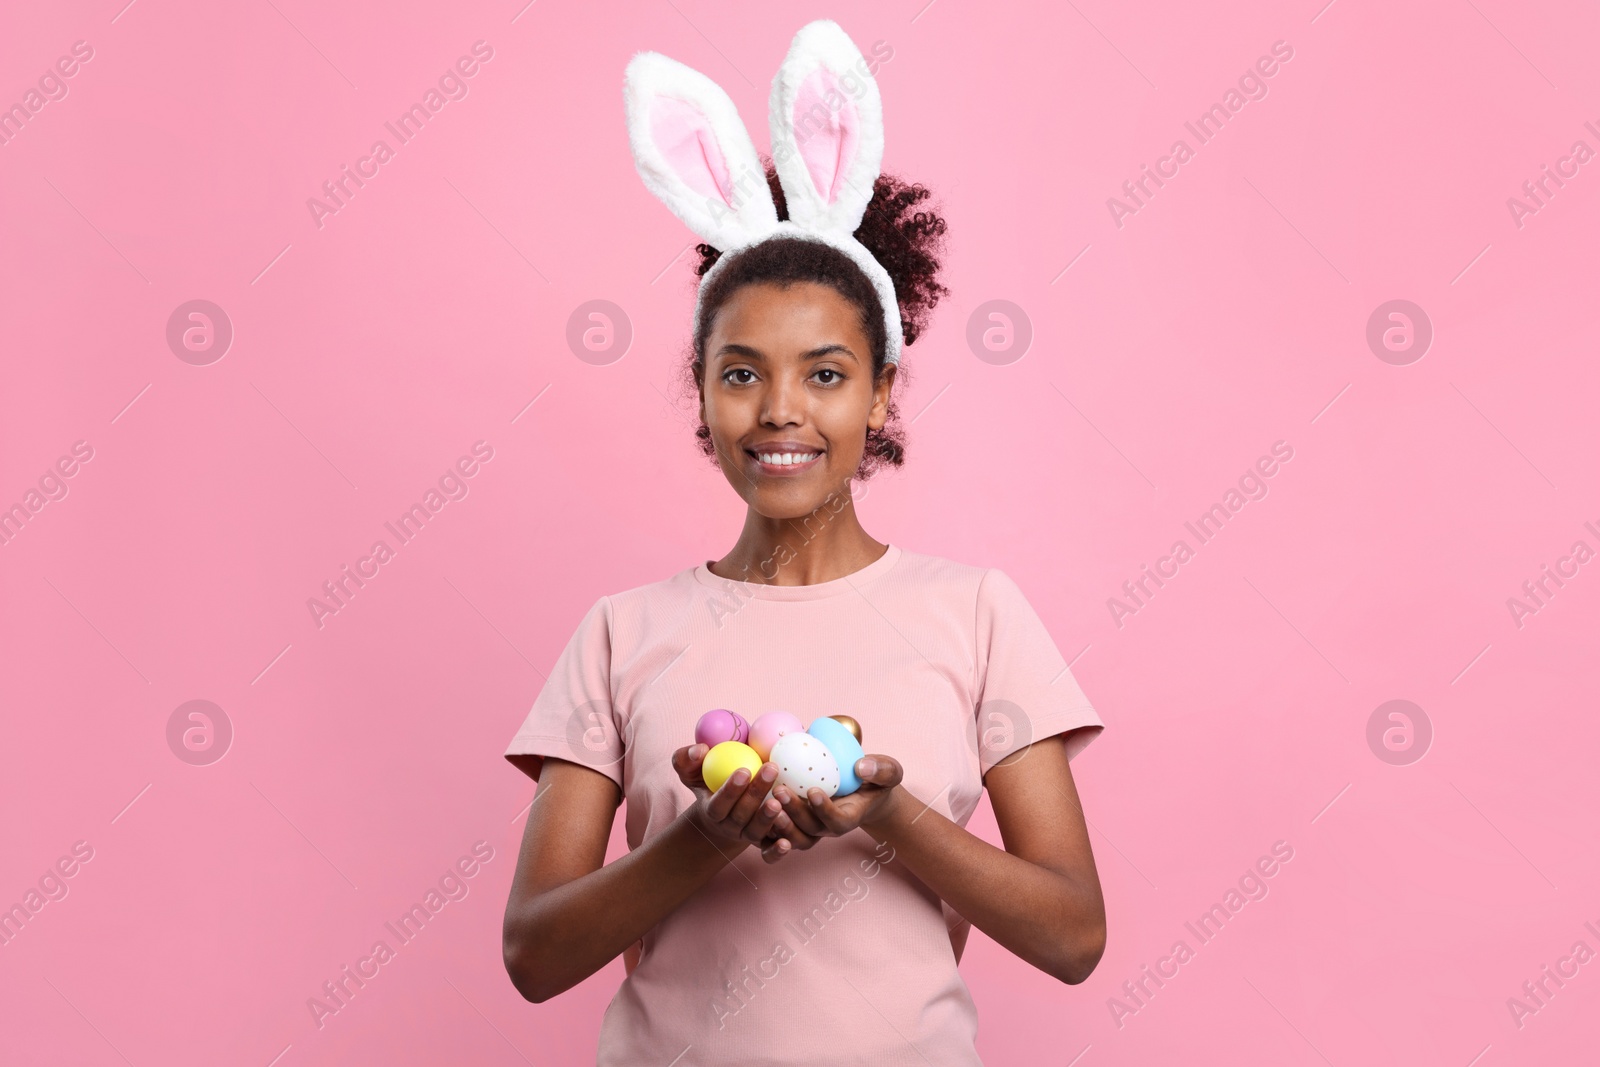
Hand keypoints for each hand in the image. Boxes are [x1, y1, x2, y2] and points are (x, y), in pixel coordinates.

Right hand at [672, 744, 808, 863]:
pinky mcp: (763, 842)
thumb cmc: (708, 782)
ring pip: (756, 831)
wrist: (724, 807)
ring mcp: (747, 835)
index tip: (744, 770)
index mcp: (712, 810)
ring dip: (767, 817)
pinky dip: (776, 850)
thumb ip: (687, 759)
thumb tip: (700, 750)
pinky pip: (768, 849)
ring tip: (780, 798)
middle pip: (741, 816)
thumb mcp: (692, 770)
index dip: (731, 790)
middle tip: (770, 769)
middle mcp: (729, 826)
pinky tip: (786, 842)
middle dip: (756, 794)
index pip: (719, 804)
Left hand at [768, 754, 903, 848]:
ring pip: (791, 835)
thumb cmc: (876, 781)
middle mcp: (826, 828)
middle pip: (809, 829)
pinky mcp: (795, 825)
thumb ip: (881, 770)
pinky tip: (754, 808)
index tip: (815, 791)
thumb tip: (861, 767)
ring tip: (766, 799)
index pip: (836, 821)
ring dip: (778, 821)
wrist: (863, 791)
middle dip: (794, 812)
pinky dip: (767, 828)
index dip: (824, 810)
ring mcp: (810, 829)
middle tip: (780, 790)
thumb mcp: (888, 772)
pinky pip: (779, 834)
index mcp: (848, 818)